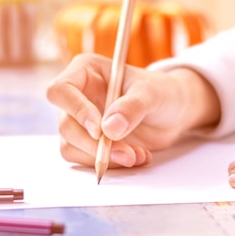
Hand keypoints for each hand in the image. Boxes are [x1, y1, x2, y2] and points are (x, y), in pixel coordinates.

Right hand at [46, 54, 219, 167]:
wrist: (173, 112)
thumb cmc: (161, 92)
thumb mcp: (152, 94)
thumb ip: (132, 107)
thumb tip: (108, 128)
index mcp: (86, 71)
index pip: (61, 90)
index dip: (76, 111)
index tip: (99, 130)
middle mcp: (77, 96)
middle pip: (66, 125)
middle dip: (95, 145)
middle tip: (127, 153)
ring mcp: (80, 121)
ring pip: (72, 146)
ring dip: (103, 158)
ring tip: (138, 155)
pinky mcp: (87, 142)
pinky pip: (85, 159)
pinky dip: (110, 164)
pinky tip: (135, 157)